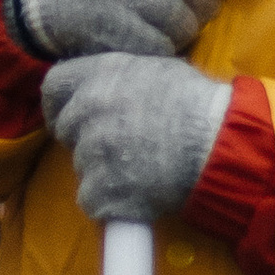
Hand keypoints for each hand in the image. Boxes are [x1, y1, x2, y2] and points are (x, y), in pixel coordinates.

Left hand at [42, 53, 232, 225]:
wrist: (220, 146)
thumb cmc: (200, 106)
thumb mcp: (157, 70)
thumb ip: (120, 80)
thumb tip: (108, 89)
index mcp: (101, 73)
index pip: (54, 85)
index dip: (61, 104)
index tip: (72, 118)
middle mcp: (88, 108)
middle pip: (67, 130)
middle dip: (87, 140)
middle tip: (122, 148)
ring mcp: (92, 151)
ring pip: (82, 168)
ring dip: (104, 172)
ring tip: (143, 169)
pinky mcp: (101, 191)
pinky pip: (93, 201)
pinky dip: (112, 203)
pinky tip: (141, 194)